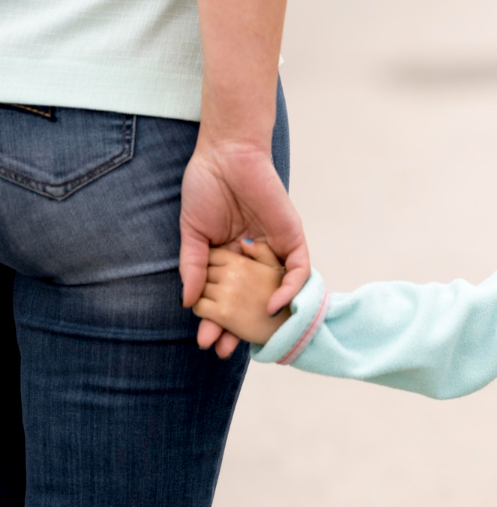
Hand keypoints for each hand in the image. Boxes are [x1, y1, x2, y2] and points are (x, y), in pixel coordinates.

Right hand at [180, 137, 308, 354]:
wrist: (227, 155)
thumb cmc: (207, 188)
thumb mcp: (193, 234)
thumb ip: (193, 267)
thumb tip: (189, 302)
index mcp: (230, 259)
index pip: (226, 298)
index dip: (217, 321)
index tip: (206, 341)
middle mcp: (254, 260)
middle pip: (251, 302)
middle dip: (238, 327)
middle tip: (222, 351)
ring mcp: (274, 251)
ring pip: (276, 293)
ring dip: (264, 317)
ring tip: (246, 338)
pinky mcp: (292, 239)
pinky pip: (297, 271)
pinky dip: (289, 290)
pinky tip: (274, 306)